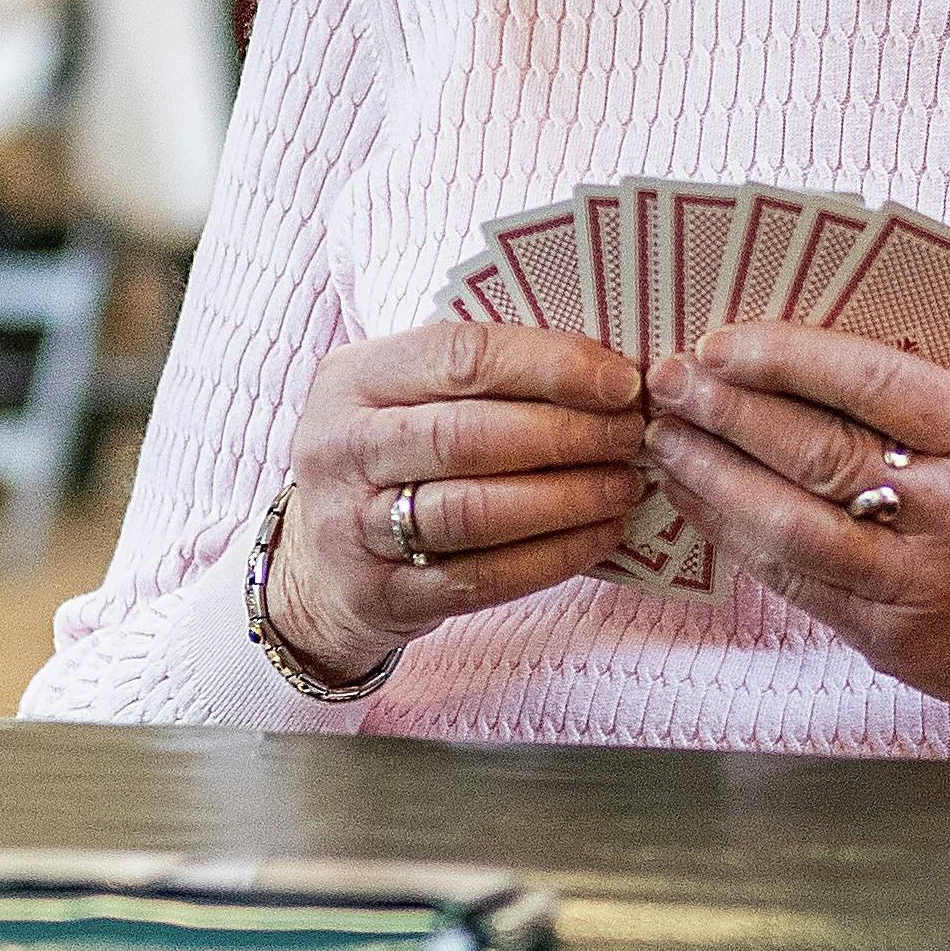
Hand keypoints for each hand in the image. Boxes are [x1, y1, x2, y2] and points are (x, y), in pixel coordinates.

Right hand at [263, 315, 646, 683]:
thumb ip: (479, 373)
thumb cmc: (389, 457)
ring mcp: (355, 528)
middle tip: (631, 436)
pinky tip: (600, 535)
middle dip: (568, 434)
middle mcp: (342, 449)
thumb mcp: (403, 395)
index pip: (461, 355)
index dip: (551, 366)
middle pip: (470, 436)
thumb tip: (603, 367)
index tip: (620, 381)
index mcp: (352, 379)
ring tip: (624, 485)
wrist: (318, 565)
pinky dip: (553, 557)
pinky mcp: (384, 595)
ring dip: (568, 498)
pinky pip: (482, 577)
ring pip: (476, 511)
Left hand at [641, 322, 949, 759]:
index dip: (786, 358)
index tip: (721, 342)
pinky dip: (734, 537)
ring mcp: (922, 583)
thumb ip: (919, 408)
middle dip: (729, 412)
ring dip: (714, 478)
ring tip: (668, 442)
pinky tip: (699, 504)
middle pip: (819, 452)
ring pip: (791, 524)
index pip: (874, 382)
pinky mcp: (888, 637)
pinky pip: (791, 579)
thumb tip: (795, 358)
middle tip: (670, 382)